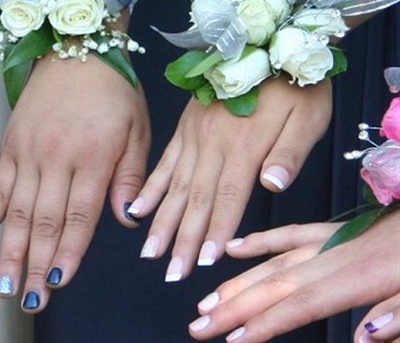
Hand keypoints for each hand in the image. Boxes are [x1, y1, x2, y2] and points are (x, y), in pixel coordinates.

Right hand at [0, 55, 149, 311]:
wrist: (74, 44)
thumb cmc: (112, 88)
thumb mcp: (137, 129)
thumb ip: (131, 176)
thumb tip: (128, 220)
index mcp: (91, 157)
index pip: (79, 215)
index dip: (68, 252)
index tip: (58, 282)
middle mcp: (55, 158)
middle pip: (42, 221)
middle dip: (34, 264)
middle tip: (27, 298)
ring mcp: (27, 152)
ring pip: (15, 210)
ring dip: (8, 250)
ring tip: (3, 284)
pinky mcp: (10, 144)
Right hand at [131, 78, 331, 279]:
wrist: (267, 40)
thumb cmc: (293, 82)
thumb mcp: (308, 114)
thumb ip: (289, 152)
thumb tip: (272, 185)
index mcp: (243, 145)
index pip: (227, 198)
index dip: (213, 231)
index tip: (199, 261)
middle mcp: (211, 144)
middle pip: (195, 200)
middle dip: (180, 239)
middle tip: (168, 272)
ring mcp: (193, 136)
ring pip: (175, 186)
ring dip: (161, 221)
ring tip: (148, 251)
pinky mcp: (185, 128)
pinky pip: (163, 162)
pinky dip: (149, 188)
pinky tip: (135, 209)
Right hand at [188, 214, 399, 341]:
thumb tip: (361, 336)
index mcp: (364, 274)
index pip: (301, 303)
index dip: (264, 322)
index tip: (231, 339)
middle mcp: (339, 254)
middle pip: (275, 284)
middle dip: (233, 307)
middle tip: (197, 325)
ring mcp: (337, 239)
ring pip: (276, 262)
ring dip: (238, 282)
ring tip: (206, 301)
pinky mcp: (342, 229)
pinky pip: (294, 233)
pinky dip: (263, 241)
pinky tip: (236, 249)